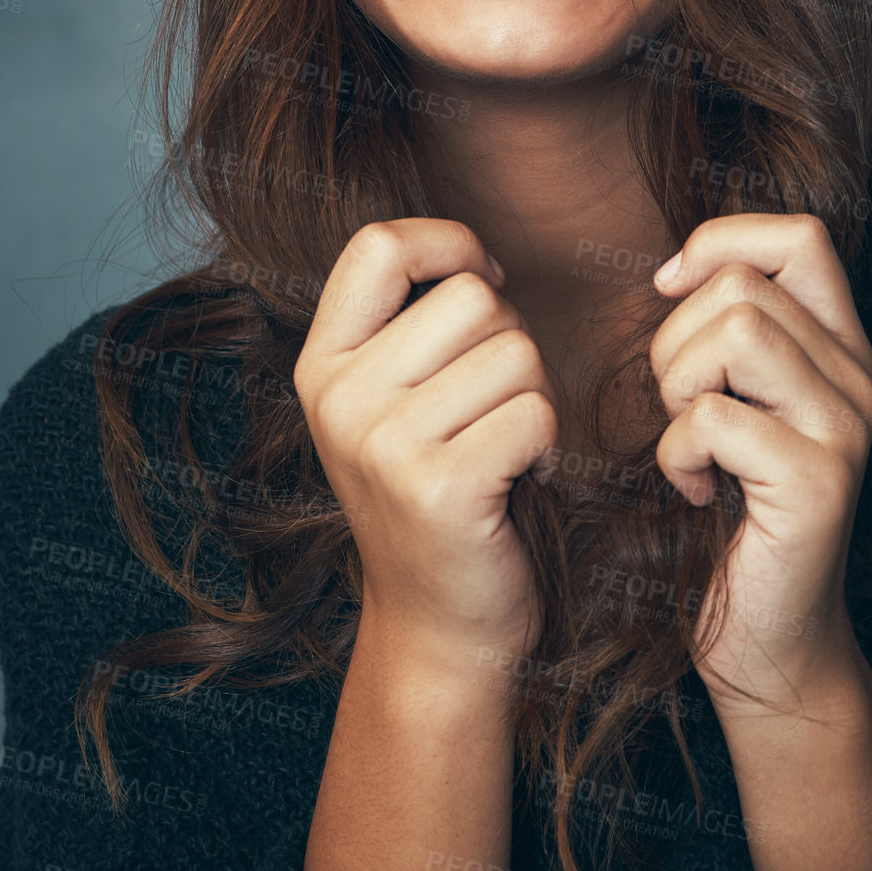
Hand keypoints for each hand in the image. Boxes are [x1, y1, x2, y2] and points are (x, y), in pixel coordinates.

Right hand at [293, 219, 558, 676]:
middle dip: (512, 342)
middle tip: (496, 407)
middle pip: (472, 298)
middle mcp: (340, 399)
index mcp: (322, 366)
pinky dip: (550, 445)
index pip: (378, 246)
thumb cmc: (436, 494)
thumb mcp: (391, 405)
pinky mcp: (440, 487)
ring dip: (537, 397)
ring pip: (517, 353)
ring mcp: (383, 444)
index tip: (485, 281)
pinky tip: (524, 480)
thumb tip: (475, 260)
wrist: (437, 627)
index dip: (448, 243)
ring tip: (506, 447)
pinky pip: (537, 412)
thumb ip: (409, 328)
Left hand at [649, 214, 871, 714]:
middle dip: (676, 339)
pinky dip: (677, 453)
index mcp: (839, 348)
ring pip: (735, 334)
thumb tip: (675, 269)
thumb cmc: (733, 514)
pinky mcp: (818, 484)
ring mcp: (844, 430)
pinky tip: (698, 491)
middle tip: (679, 409)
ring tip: (689, 444)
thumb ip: (728, 334)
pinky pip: (714, 419)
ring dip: (677, 387)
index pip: (800, 236)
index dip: (721, 242)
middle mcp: (857, 379)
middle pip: (743, 286)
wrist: (768, 642)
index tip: (670, 289)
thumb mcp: (735, 404)